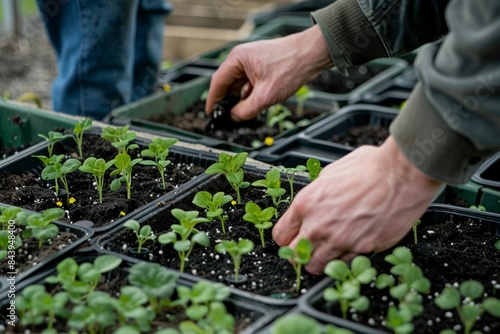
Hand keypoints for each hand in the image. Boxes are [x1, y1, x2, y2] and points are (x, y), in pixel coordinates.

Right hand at [205, 25, 332, 120]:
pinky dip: (249, 95)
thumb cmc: (291, 67)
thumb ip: (246, 110)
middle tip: (225, 118)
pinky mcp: (262, 67)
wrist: (313, 54)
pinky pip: (249, 83)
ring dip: (239, 99)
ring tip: (239, 114)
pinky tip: (251, 106)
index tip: (210, 114)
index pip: (217, 82)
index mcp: (237, 59)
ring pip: (239, 85)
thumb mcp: (266, 95)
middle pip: (227, 83)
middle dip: (227, 101)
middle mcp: (242, 58)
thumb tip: (234, 117)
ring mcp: (252, 62)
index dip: (213, 100)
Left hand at [273, 136, 443, 274]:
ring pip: (316, 266)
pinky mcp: (361, 249)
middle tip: (308, 249)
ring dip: (319, 261)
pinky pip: (344, 263)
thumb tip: (313, 201)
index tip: (292, 238)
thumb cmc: (370, 167)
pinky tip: (349, 247)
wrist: (401, 174)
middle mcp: (318, 226)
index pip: (281, 235)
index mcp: (306, 204)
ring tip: (328, 251)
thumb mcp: (330, 173)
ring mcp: (340, 241)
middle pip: (295, 255)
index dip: (286, 238)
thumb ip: (316, 194)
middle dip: (298, 253)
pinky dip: (344, 259)